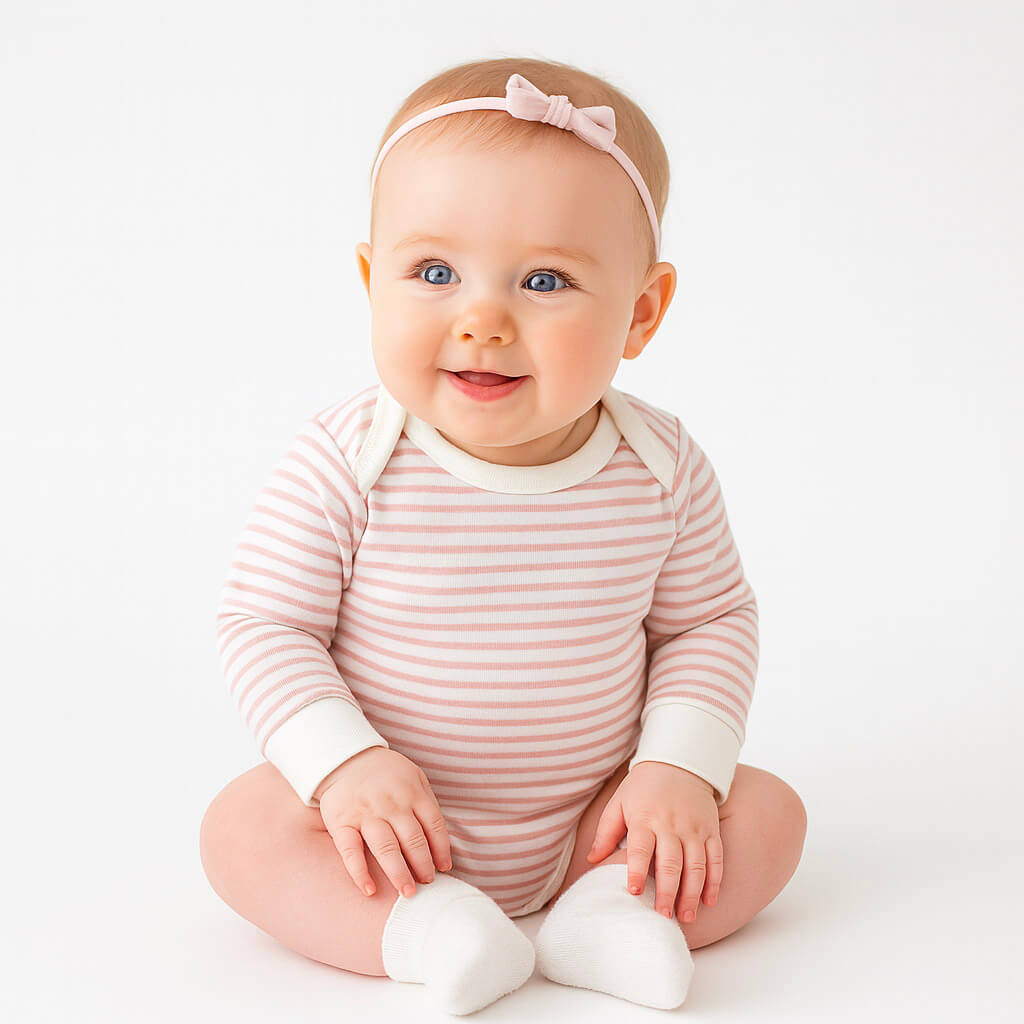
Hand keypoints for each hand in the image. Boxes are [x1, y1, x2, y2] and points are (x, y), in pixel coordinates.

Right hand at [315, 747, 453, 898]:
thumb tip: (440, 838)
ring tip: (408, 894)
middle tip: (428, 884)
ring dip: (399, 873)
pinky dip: (359, 872)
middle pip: (413, 840)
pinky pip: (350, 851)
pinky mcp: (342, 822)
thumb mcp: (413, 775)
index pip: (434, 825)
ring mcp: (366, 814)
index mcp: (412, 793)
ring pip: (386, 848)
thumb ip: (427, 801)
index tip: (444, 868)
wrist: (345, 757)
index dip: (441, 849)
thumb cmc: (385, 772)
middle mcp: (391, 804)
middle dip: (423, 866)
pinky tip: (369, 890)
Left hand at [585, 761, 723, 924]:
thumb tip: (591, 860)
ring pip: (696, 865)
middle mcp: (671, 824)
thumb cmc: (643, 787)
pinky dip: (714, 881)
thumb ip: (606, 832)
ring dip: (692, 894)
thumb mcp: (619, 803)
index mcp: (645, 818)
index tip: (633, 892)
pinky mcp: (711, 829)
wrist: (678, 763)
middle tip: (663, 916)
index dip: (636, 871)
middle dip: (667, 892)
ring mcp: (694, 828)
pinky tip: (708, 900)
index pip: (640, 848)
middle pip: (671, 862)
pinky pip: (716, 858)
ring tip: (686, 917)